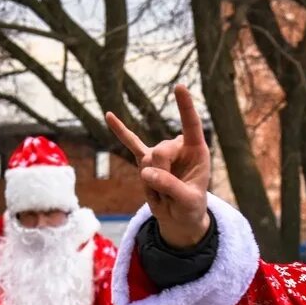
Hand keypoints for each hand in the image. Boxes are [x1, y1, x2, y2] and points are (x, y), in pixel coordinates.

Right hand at [106, 84, 210, 248]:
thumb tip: (146, 172)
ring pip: (146, 160)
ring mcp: (161, 152)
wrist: (179, 218)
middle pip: (159, 151)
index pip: (191, 124)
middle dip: (160, 175)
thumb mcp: (187, 201)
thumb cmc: (190, 208)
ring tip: (163, 193)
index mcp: (197, 150)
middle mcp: (178, 146)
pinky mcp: (146, 160)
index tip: (179, 87)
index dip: (185, 107)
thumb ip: (171, 186)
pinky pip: (131, 144)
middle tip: (169, 194)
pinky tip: (109, 115)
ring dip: (151, 183)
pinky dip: (120, 131)